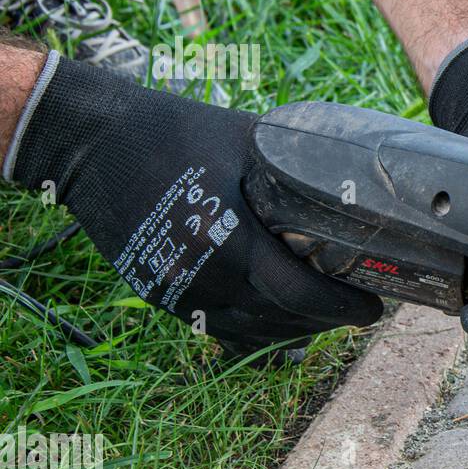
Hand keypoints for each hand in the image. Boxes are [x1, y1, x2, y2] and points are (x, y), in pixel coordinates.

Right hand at [6, 53, 382, 354]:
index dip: (343, 308)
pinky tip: (282, 319)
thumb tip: (356, 182)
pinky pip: (220, 331)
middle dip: (328, 320)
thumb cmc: (175, 132)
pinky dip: (258, 332)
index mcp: (227, 239)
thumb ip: (299, 168)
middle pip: (283, 322)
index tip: (374, 307)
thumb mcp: (249, 142)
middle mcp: (201, 277)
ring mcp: (176, 292)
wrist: (91, 144)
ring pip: (253, 335)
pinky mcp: (159, 296)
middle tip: (357, 308)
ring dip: (296, 330)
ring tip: (327, 315)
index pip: (300, 294)